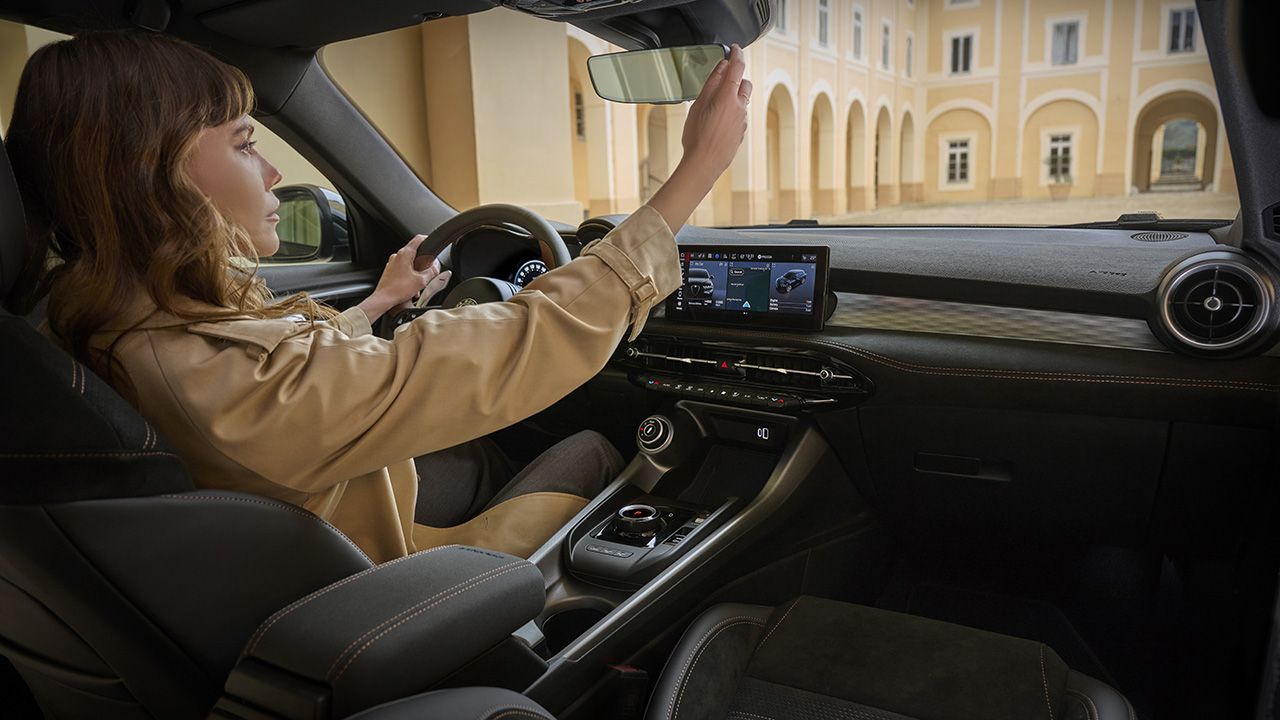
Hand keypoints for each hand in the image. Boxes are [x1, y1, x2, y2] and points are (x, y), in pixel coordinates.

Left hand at [358, 235, 451, 322]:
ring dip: (416, 271)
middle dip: (423, 261)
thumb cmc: (398, 289)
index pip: (418, 239)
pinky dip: (409, 276)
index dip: (428, 239)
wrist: (384, 299)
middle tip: (428, 270)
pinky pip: (402, 269)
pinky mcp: (389, 271)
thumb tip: (437, 266)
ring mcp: (392, 263)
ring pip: (408, 262)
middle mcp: (397, 256)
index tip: (432, 243)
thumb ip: (432, 271)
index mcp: (404, 254)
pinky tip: (412, 287)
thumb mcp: (422, 281)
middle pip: (414, 252)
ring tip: (419, 283)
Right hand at [680, 44, 750, 181]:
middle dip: (737, 78)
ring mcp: (743, 121)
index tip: (736, 49)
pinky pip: (740, 115)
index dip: (737, 54)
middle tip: (722, 80)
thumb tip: (722, 67)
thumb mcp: (698, 104)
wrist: (704, 164)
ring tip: (714, 107)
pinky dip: (732, 112)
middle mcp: (740, 107)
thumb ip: (712, 83)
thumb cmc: (697, 137)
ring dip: (733, 97)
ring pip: (742, 101)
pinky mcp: (742, 132)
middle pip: (745, 84)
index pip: (737, 67)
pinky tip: (717, 122)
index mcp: (728, 96)